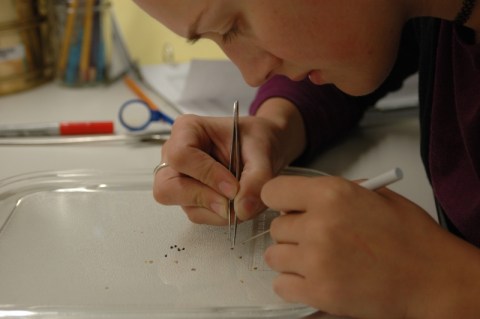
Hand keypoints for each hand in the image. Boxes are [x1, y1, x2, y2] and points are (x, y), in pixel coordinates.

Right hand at [152, 102, 299, 224]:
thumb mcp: (262, 151)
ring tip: (244, 200)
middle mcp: (175, 155)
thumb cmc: (257, 140)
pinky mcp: (189, 198)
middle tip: (232, 203)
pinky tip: (238, 204)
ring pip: (184, 205)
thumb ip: (257, 177)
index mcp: (187, 130)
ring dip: (217, 211)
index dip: (206, 175)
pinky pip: (198, 215)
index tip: (234, 187)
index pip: (181, 156)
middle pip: (168, 187)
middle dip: (203, 198)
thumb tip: (243, 209)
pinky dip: (221, 216)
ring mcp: (179, 179)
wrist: (264, 150)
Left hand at [262, 174, 479, 317]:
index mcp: (332, 194)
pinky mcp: (318, 292)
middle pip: (275, 228)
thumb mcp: (374, 196)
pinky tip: (315, 279)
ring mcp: (316, 261)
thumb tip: (303, 199)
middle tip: (315, 239)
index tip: (287, 208)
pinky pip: (281, 285)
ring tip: (316, 261)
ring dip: (290, 259)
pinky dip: (293, 284)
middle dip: (292, 233)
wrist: (432, 279)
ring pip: (274, 256)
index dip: (280, 201)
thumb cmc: (409, 237)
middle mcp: (319, 225)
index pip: (273, 191)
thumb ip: (334, 193)